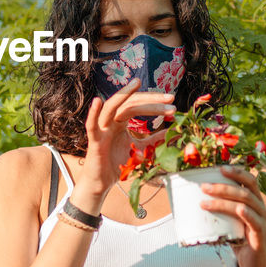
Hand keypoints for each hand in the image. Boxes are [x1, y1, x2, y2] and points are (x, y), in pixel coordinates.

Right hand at [79, 78, 174, 202]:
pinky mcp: (94, 141)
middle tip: (170, 97)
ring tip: (136, 83)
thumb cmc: (117, 164)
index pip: (139, 105)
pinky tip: (97, 101)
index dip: (155, 102)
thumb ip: (155, 140)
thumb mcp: (141, 149)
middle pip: (130, 103)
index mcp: (121, 121)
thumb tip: (173, 131)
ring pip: (111, 107)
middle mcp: (111, 121)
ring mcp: (102, 129)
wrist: (101, 183)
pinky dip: (93, 113)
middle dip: (150, 99)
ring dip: (124, 95)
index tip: (173, 102)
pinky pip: (91, 125)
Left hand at [201, 165, 265, 266]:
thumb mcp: (231, 224)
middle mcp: (261, 209)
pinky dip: (246, 214)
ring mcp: (262, 222)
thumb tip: (196, 202)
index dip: (237, 172)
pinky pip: (255, 221)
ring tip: (204, 202)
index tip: (220, 168)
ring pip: (245, 204)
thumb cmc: (242, 242)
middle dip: (224, 186)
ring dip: (223, 201)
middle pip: (245, 190)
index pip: (249, 181)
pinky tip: (238, 210)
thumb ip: (221, 212)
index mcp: (255, 203)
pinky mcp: (261, 236)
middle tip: (204, 187)